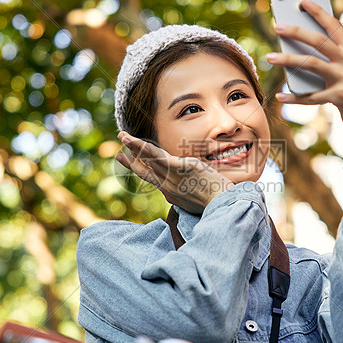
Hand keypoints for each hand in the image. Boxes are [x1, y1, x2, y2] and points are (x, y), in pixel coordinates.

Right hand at [115, 132, 234, 213]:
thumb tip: (181, 191)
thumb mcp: (194, 200)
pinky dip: (144, 148)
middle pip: (144, 168)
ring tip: (122, 136)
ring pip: (149, 159)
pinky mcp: (181, 168)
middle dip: (130, 157)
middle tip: (119, 145)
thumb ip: (184, 193)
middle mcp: (167, 186)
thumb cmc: (215, 204)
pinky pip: (159, 156)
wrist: (224, 206)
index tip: (125, 158)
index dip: (136, 166)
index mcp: (170, 192)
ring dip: (134, 146)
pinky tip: (137, 141)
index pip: (150, 176)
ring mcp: (173, 177)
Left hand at [267, 0, 342, 161]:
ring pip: (310, 64)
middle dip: (296, 31)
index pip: (335, 26)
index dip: (319, 12)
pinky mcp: (340, 97)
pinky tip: (280, 96)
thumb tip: (300, 49)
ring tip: (269, 57)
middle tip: (277, 26)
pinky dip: (294, 97)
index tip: (303, 1)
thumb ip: (333, 59)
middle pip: (319, 41)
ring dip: (287, 59)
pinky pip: (311, 96)